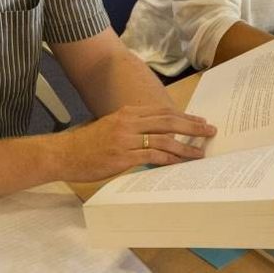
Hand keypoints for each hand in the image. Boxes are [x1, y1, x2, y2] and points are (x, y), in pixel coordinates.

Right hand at [59, 105, 216, 181]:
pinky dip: (170, 159)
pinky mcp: (123, 156)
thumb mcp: (112, 126)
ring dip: (186, 146)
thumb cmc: (88, 143)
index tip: (199, 120)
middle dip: (192, 126)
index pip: (163, 111)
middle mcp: (130, 122)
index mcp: (128, 112)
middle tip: (209, 130)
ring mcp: (126, 139)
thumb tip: (156, 134)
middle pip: (169, 121)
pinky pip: (153, 156)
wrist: (65, 153)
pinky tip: (180, 163)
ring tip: (200, 151)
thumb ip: (133, 126)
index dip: (184, 116)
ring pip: (165, 139)